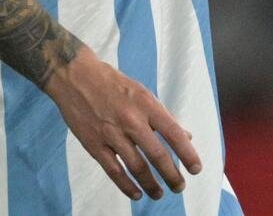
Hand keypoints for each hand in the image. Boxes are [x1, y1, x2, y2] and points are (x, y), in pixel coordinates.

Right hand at [43, 45, 200, 200]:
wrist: (76, 77)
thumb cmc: (114, 84)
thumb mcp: (143, 93)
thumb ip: (163, 116)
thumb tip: (185, 136)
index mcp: (147, 105)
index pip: (173, 133)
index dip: (187, 153)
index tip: (196, 168)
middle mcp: (132, 121)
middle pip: (157, 154)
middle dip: (171, 175)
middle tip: (180, 187)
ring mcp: (112, 134)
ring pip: (136, 167)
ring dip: (151, 184)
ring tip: (159, 194)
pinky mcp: (94, 145)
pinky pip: (114, 171)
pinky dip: (126, 186)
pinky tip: (136, 194)